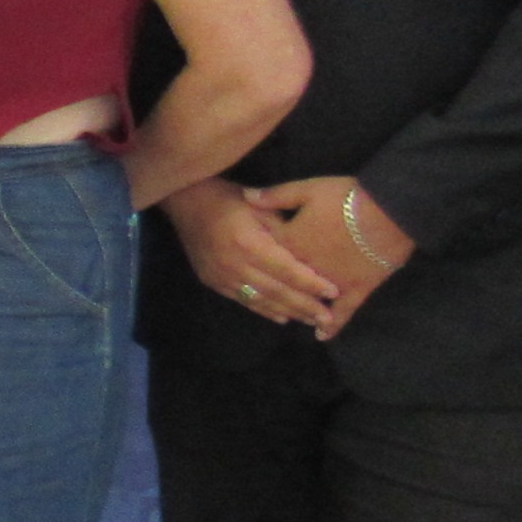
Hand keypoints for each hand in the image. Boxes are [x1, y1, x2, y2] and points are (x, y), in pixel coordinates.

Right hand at [163, 178, 335, 326]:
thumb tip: (311, 253)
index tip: (334, 292)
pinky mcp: (213, 282)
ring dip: (288, 312)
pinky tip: (282, 317)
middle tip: (328, 318)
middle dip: (305, 306)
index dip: (311, 283)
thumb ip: (284, 230)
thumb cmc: (230, 200)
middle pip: (276, 291)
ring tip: (311, 321)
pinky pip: (243, 300)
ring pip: (261, 300)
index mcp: (250, 243)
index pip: (288, 270)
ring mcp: (221, 276)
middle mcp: (235, 264)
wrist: (187, 202)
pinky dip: (265, 310)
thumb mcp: (262, 206)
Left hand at [248, 175, 405, 339]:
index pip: (265, 254)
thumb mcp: (308, 189)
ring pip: (308, 301)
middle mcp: (307, 269)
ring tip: (289, 317)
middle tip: (262, 296)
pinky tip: (322, 335)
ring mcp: (332, 283)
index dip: (255, 257)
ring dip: (298, 309)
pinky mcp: (357, 290)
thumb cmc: (347, 196)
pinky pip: (343, 312)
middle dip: (271, 290)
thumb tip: (247, 197)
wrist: (390, 210)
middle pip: (283, 284)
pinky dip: (333, 325)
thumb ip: (276, 196)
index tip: (245, 263)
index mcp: (290, 244)